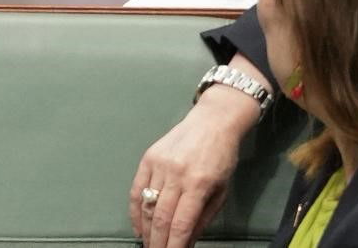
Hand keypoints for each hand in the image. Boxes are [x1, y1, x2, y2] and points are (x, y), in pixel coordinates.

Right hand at [130, 79, 261, 247]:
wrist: (211, 123)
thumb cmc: (222, 158)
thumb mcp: (221, 191)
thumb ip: (203, 217)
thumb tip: (187, 240)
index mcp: (199, 184)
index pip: (181, 223)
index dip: (174, 244)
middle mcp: (176, 175)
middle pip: (160, 217)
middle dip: (157, 241)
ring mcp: (158, 166)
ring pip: (146, 206)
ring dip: (145, 230)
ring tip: (147, 244)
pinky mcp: (147, 159)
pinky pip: (136, 190)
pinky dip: (134, 211)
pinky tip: (137, 226)